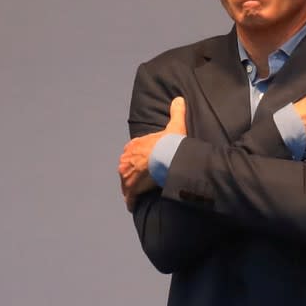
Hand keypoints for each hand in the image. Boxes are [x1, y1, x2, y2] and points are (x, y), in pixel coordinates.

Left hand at [118, 96, 186, 211]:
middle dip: (131, 175)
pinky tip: (133, 206)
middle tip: (140, 182)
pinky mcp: (132, 188)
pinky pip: (130, 197)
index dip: (136, 160)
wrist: (168, 156)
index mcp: (134, 146)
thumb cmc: (170, 142)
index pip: (131, 154)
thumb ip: (176, 111)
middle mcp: (127, 160)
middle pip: (126, 169)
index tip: (142, 165)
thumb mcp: (174, 124)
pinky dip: (132, 202)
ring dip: (130, 189)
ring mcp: (128, 175)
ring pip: (126, 184)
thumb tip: (179, 99)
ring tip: (137, 195)